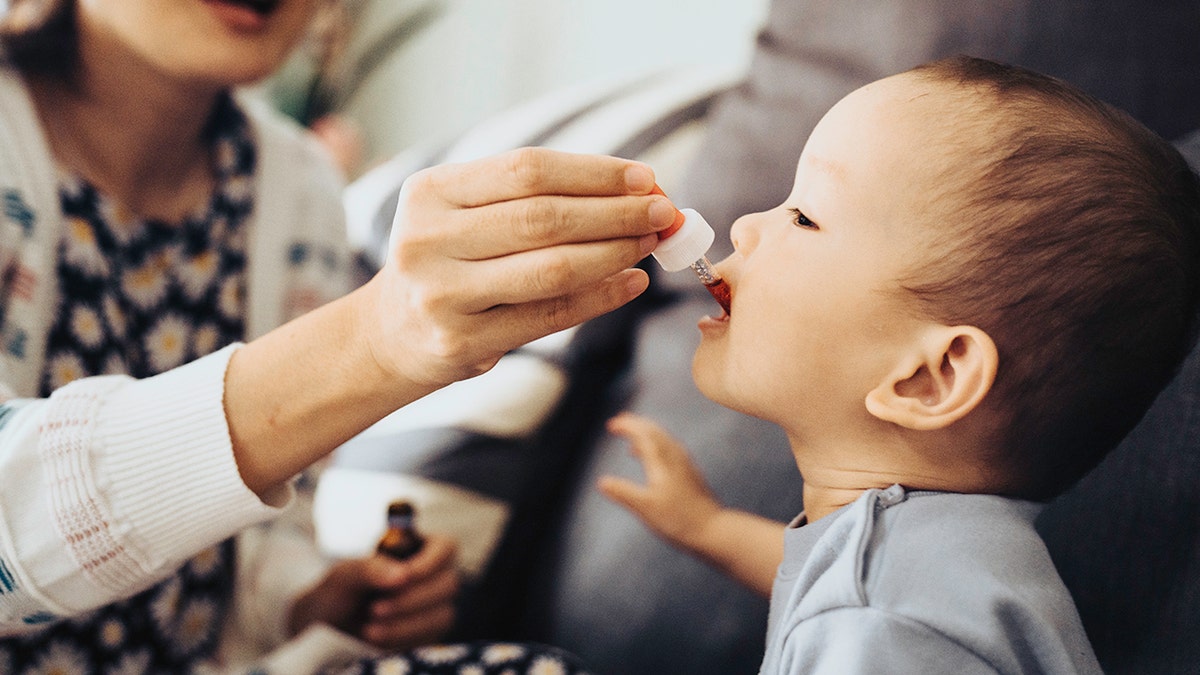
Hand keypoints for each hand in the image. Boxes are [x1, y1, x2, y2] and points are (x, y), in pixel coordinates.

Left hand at [287, 533, 458, 649]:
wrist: (330, 625)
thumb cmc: (341, 590)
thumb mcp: (346, 574)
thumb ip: (371, 568)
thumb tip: (402, 576)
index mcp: (420, 548)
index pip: (445, 548)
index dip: (430, 562)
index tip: (404, 576)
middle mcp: (435, 576)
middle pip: (448, 584)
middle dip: (412, 599)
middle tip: (376, 609)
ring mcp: (435, 607)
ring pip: (442, 615)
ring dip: (406, 624)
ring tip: (370, 629)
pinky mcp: (429, 633)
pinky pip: (429, 639)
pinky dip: (402, 640)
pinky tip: (377, 639)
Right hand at [359, 148, 676, 387]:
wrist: (394, 332)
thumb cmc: (450, 259)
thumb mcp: (464, 212)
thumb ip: (532, 195)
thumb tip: (635, 189)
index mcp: (430, 192)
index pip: (528, 169)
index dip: (594, 172)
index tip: (645, 177)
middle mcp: (428, 240)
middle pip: (544, 217)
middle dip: (615, 212)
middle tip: (663, 212)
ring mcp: (442, 295)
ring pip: (552, 268)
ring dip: (615, 253)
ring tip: (651, 243)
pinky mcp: (463, 343)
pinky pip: (550, 316)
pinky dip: (600, 297)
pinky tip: (632, 282)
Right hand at [598, 412, 723, 553]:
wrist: (713, 530)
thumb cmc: (679, 520)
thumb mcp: (645, 508)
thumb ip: (623, 493)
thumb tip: (602, 482)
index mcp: (662, 462)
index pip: (643, 434)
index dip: (627, 426)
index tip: (611, 425)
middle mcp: (675, 457)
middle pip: (654, 431)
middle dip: (635, 424)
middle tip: (618, 422)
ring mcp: (684, 464)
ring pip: (663, 439)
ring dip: (646, 433)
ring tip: (631, 436)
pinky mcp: (689, 473)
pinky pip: (669, 449)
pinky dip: (655, 445)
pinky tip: (650, 459)